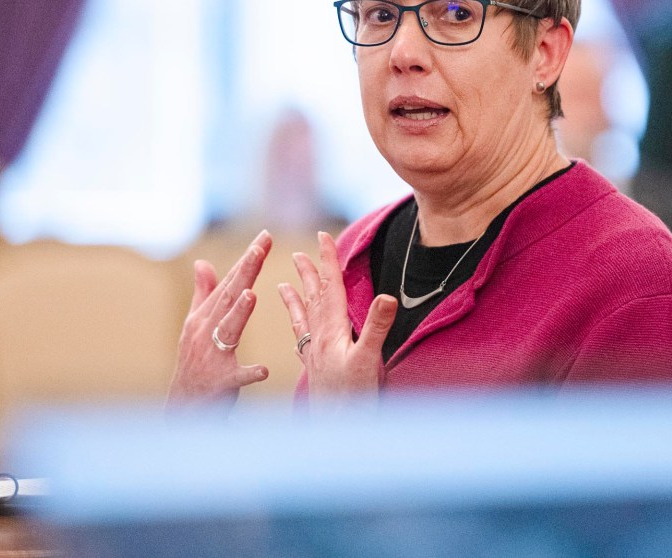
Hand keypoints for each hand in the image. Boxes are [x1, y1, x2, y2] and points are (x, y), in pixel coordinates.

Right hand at [167, 231, 271, 409]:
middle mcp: (206, 333)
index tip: (265, 237)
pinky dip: (249, 373)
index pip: (230, 283)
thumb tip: (202, 262)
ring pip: (228, 331)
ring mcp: (212, 357)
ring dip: (239, 313)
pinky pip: (236, 377)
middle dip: (246, 271)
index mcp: (205, 318)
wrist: (184, 408)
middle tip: (261, 248)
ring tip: (252, 294)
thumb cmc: (196, 365)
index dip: (247, 259)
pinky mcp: (220, 383)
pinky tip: (262, 370)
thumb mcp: (196, 327)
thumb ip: (203, 295)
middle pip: (229, 297)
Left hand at [279, 231, 397, 409]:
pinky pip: (302, 343)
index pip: (330, 288)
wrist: (336, 435)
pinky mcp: (316, 372)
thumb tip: (386, 296)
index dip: (327, 261)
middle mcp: (320, 340)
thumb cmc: (354, 401)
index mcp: (332, 332)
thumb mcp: (369, 362)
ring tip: (284, 282)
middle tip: (299, 252)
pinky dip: (298, 330)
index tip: (322, 236)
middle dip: (310, 274)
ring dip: (297, 298)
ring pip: (304, 319)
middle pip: (314, 299)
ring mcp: (316, 356)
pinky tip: (296, 333)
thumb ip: (377, 328)